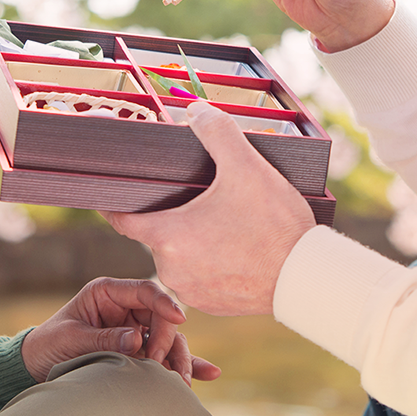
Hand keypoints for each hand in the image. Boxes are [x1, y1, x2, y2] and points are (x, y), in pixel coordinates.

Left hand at [20, 277, 220, 385]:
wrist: (37, 364)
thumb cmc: (52, 342)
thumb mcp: (73, 338)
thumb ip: (105, 337)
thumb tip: (138, 340)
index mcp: (108, 291)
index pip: (145, 290)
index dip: (164, 303)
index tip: (179, 319)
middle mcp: (126, 307)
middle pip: (161, 316)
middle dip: (167, 340)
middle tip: (160, 366)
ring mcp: (135, 328)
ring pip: (168, 338)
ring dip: (179, 358)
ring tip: (183, 381)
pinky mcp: (139, 350)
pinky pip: (166, 355)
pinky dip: (186, 363)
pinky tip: (209, 373)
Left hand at [103, 100, 315, 316]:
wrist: (306, 278)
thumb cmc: (275, 225)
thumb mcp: (246, 165)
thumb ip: (216, 130)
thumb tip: (194, 111)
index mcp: (169, 236)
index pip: (122, 219)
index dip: (115, 202)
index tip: (110, 190)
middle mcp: (172, 268)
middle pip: (157, 232)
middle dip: (172, 212)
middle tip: (197, 194)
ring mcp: (193, 290)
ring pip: (180, 254)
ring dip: (193, 237)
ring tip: (221, 218)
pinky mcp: (214, 305)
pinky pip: (200, 274)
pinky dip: (210, 259)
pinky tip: (232, 243)